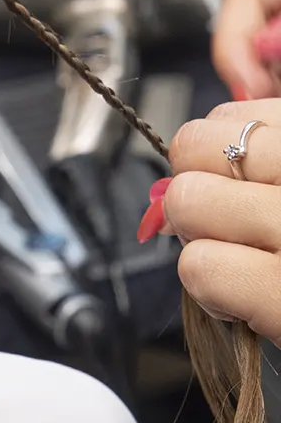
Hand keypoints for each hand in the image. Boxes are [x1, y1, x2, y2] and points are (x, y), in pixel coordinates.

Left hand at [137, 100, 280, 345]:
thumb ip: (256, 172)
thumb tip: (166, 190)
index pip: (226, 117)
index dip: (216, 158)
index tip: (242, 188)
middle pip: (194, 147)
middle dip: (198, 193)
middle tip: (236, 233)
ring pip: (189, 201)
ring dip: (203, 242)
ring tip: (247, 269)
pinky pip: (201, 267)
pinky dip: (211, 292)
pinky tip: (248, 304)